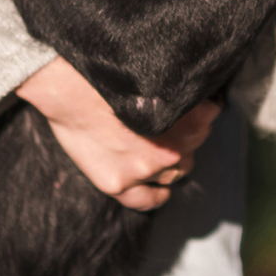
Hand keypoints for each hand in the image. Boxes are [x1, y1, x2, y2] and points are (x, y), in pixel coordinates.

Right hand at [15, 56, 220, 211]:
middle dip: (186, 135)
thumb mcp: (155, 78)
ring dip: (173, 162)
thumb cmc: (107, 75)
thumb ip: (179, 93)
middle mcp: (171, 149)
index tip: (195, 107)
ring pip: (176, 172)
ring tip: (162, 150)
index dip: (202, 110)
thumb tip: (198, 98)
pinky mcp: (119, 184)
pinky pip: (148, 200)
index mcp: (188, 119)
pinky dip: (158, 195)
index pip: (210, 117)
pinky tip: (160, 189)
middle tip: (171, 124)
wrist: (65, 87)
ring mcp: (145, 170)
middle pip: (194, 146)